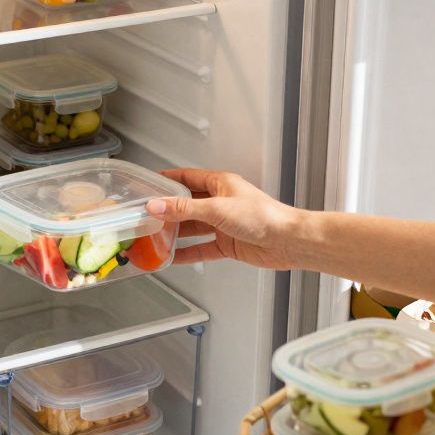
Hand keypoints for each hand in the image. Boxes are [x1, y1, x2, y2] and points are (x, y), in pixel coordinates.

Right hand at [147, 169, 301, 268]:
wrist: (287, 241)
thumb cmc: (264, 216)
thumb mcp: (217, 209)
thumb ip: (184, 209)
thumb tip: (158, 206)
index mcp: (220, 184)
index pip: (187, 178)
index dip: (168, 180)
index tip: (149, 183)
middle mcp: (221, 202)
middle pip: (187, 205)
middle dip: (167, 211)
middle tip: (146, 216)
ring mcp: (223, 224)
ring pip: (192, 227)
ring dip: (175, 233)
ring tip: (154, 237)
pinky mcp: (227, 243)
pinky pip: (201, 248)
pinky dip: (187, 253)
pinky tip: (173, 256)